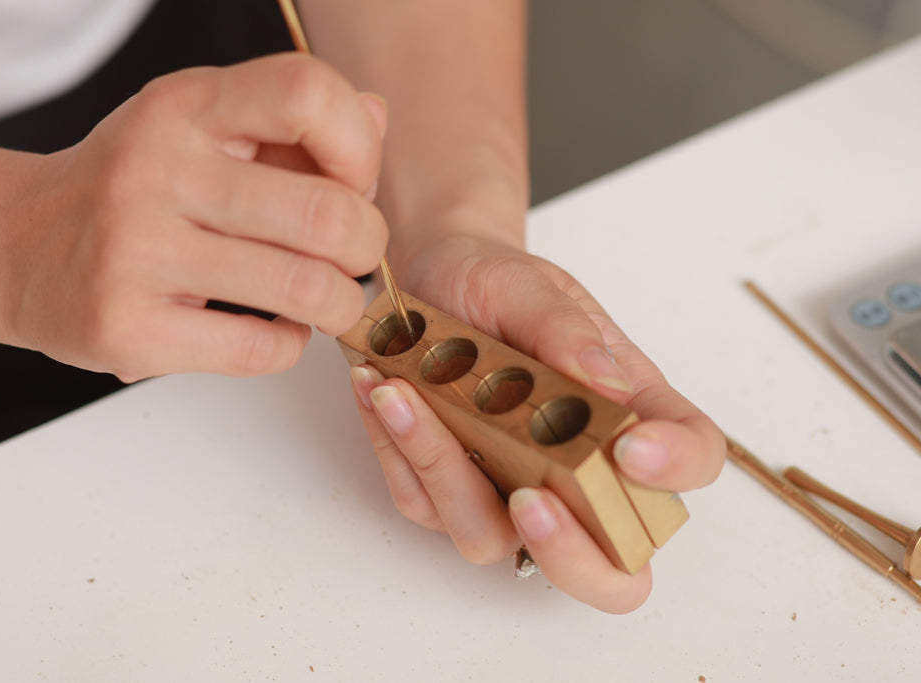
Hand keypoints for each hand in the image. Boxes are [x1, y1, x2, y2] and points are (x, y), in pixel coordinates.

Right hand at [0, 53, 387, 380]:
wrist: (11, 245)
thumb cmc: (125, 186)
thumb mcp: (196, 128)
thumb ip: (287, 124)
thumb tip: (378, 117)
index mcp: (185, 107)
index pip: (306, 93)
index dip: (359, 145)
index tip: (354, 182)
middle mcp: (157, 170)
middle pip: (325, 212)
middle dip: (367, 246)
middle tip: (355, 257)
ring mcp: (137, 252)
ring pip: (304, 288)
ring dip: (342, 305)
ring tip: (329, 301)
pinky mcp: (128, 328)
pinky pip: (262, 348)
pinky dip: (292, 344)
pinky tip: (278, 329)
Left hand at [349, 233, 724, 612]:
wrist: (431, 276)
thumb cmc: (498, 284)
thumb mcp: (532, 286)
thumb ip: (565, 331)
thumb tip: (604, 382)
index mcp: (627, 412)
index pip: (691, 458)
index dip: (676, 470)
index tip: (629, 448)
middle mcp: (575, 470)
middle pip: (611, 572)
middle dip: (573, 557)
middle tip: (533, 499)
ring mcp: (506, 489)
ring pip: (489, 540)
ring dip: (443, 472)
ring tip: (403, 396)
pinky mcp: (443, 490)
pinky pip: (420, 500)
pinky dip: (396, 447)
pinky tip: (380, 388)